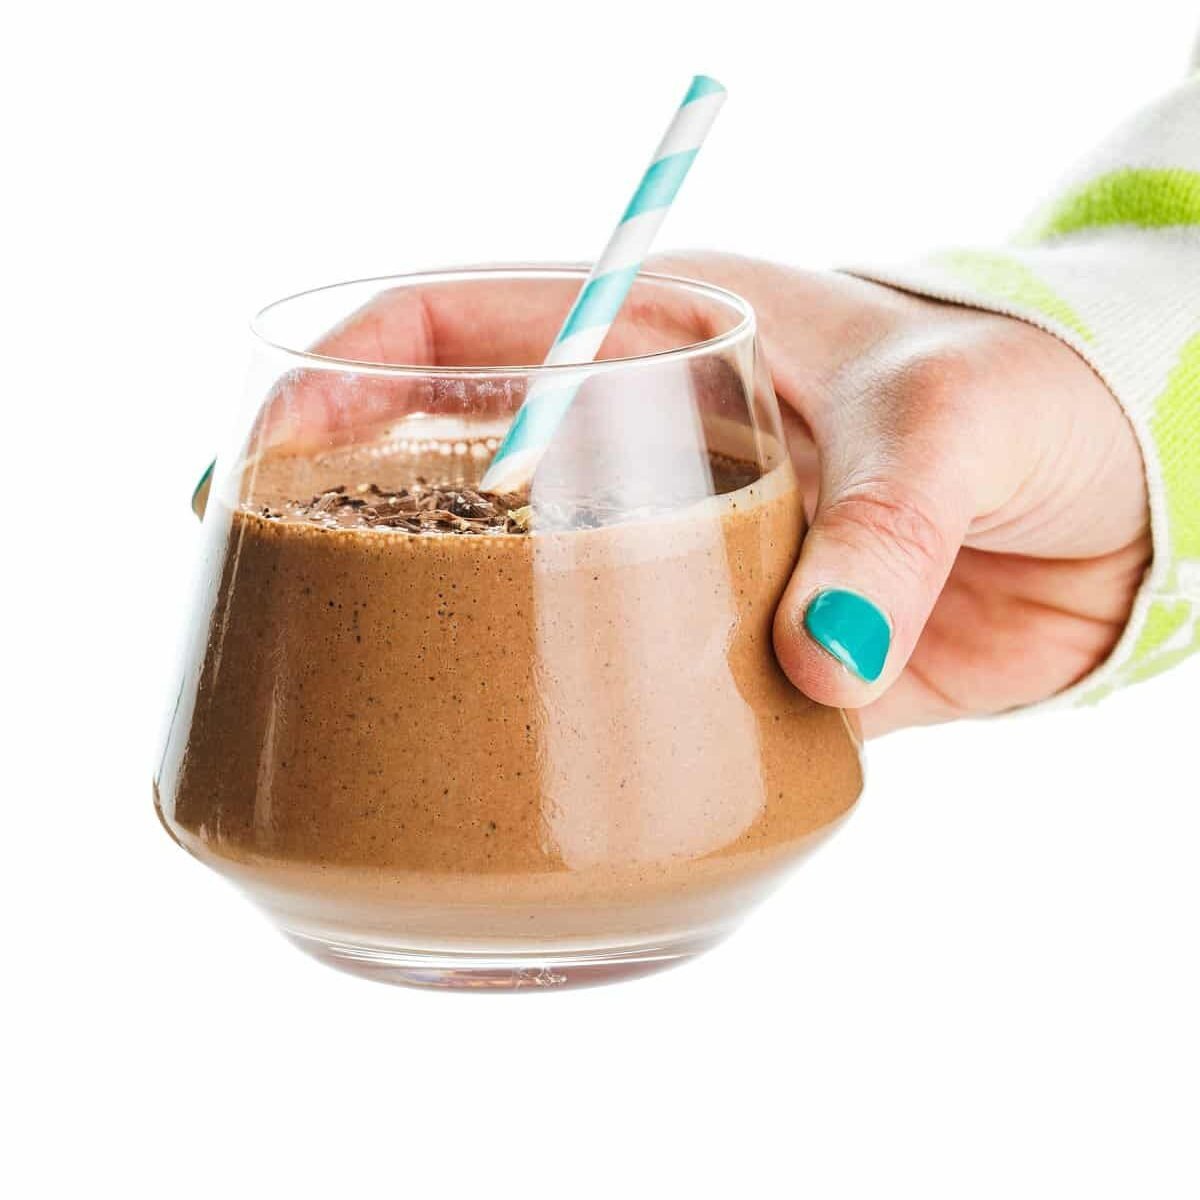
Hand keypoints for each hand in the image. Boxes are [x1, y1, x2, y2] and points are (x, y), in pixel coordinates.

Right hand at [254, 254, 1149, 735]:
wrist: (1108, 513)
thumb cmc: (1036, 406)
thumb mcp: (952, 430)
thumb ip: (882, 538)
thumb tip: (817, 665)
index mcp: (672, 331)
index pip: (468, 316)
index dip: (352, 365)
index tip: (272, 441)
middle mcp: (649, 434)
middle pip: (458, 448)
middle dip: (351, 491)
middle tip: (261, 559)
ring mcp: (672, 538)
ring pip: (518, 567)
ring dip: (434, 601)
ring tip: (340, 655)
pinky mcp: (716, 632)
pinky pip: (606, 661)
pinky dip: (547, 695)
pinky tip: (490, 732)